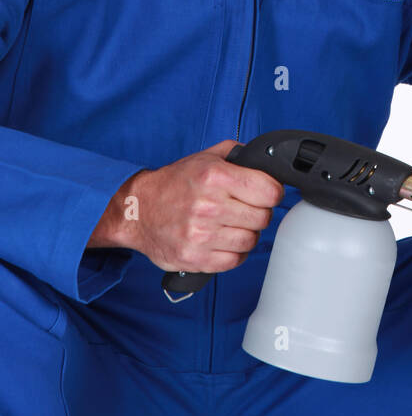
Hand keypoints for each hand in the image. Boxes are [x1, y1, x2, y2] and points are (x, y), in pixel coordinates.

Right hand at [97, 139, 285, 275]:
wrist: (137, 210)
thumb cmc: (173, 184)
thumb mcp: (205, 157)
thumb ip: (238, 155)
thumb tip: (267, 161)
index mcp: (214, 177)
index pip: (269, 191)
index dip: (272, 192)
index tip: (265, 193)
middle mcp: (208, 206)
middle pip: (263, 217)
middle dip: (257, 212)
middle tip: (243, 209)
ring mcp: (201, 235)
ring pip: (250, 240)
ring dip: (245, 234)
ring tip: (230, 225)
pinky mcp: (195, 257)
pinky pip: (234, 260)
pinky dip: (233, 253)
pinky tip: (222, 241)